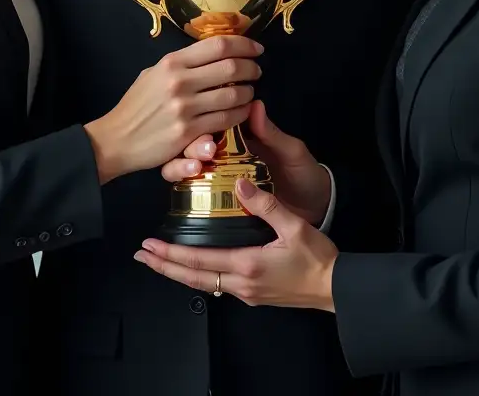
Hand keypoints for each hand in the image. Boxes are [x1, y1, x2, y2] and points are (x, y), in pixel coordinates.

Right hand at [84, 36, 262, 182]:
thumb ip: (180, 64)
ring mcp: (185, 107)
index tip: (256, 48)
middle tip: (257, 71)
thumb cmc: (136, 105)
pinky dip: (240, 114)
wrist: (117, 139)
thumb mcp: (153, 74)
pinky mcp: (189, 132)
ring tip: (250, 92)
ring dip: (249, 93)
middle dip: (251, 68)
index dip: (244, 44)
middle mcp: (180, 81)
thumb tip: (209, 53)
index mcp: (172, 62)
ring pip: (233, 95)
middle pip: (231, 67)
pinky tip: (242, 111)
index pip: (218, 45)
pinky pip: (226, 119)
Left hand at [135, 178, 337, 311]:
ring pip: (203, 284)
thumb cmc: (318, 259)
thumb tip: (243, 184)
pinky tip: (195, 267)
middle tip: (142, 256)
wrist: (336, 287)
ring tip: (160, 261)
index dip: (171, 253)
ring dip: (178, 272)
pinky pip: (217, 286)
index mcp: (247, 265)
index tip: (150, 245)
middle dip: (164, 266)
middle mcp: (242, 284)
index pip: (199, 261)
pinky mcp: (254, 293)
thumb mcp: (294, 226)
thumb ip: (266, 204)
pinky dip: (199, 276)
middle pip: (193, 278)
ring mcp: (247, 292)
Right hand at [162, 100, 330, 224]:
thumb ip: (273, 133)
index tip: (206, 130)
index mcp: (243, 139)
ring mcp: (219, 179)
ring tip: (193, 169)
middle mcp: (226, 156)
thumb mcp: (292, 152)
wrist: (315, 210)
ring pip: (187, 167)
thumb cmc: (305, 174)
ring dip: (181, 164)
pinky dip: (184, 187)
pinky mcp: (218, 201)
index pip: (215, 124)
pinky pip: (194, 193)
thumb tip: (255, 104)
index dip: (205, 123)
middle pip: (195, 145)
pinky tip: (187, 184)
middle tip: (203, 152)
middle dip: (190, 146)